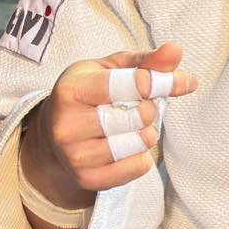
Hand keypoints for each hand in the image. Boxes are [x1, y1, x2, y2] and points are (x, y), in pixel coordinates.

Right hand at [19, 42, 196, 208]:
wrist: (52, 135)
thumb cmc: (88, 94)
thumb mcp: (111, 69)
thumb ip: (146, 61)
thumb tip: (176, 50)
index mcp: (72, 90)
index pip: (125, 86)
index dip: (154, 83)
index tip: (164, 83)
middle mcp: (67, 125)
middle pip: (136, 117)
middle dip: (149, 110)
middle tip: (140, 107)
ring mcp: (74, 155)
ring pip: (137, 144)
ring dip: (145, 134)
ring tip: (131, 127)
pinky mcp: (86, 179)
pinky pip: (136, 168)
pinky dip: (141, 157)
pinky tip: (126, 147)